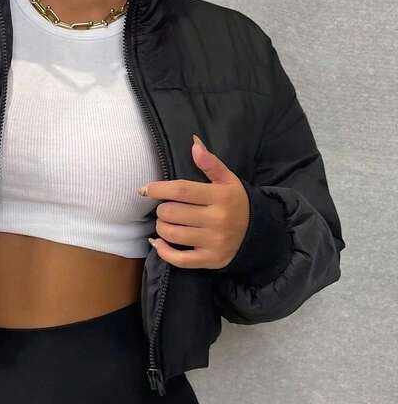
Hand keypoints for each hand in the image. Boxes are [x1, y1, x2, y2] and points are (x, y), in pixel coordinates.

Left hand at [138, 134, 248, 268]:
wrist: (258, 233)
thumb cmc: (236, 202)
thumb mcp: (228, 180)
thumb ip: (210, 163)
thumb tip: (194, 143)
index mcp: (220, 196)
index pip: (181, 190)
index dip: (158, 189)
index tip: (145, 189)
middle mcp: (217, 220)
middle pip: (172, 213)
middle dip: (162, 209)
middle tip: (165, 208)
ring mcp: (214, 242)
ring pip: (172, 234)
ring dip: (161, 227)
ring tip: (166, 222)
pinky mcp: (211, 260)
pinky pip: (179, 260)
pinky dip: (163, 251)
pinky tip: (159, 242)